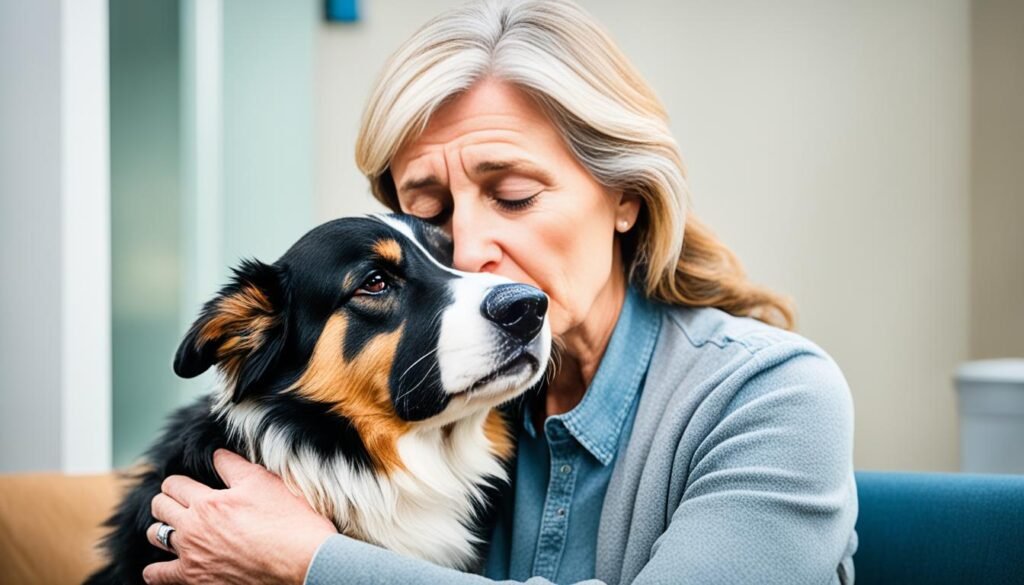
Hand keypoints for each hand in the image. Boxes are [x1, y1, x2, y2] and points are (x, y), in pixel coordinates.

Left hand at [143, 449, 336, 583]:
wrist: (303, 563)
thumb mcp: (264, 482)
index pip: (174, 484)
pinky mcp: (196, 581)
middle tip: (181, 502)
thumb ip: (233, 465)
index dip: (179, 481)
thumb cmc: (288, 521)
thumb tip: (215, 453)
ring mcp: (192, 557)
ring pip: (156, 537)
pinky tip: (162, 566)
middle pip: (160, 507)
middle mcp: (192, 529)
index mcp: (208, 502)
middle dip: (167, 500)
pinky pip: (158, 576)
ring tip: (175, 528)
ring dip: (161, 529)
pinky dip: (156, 570)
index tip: (188, 484)